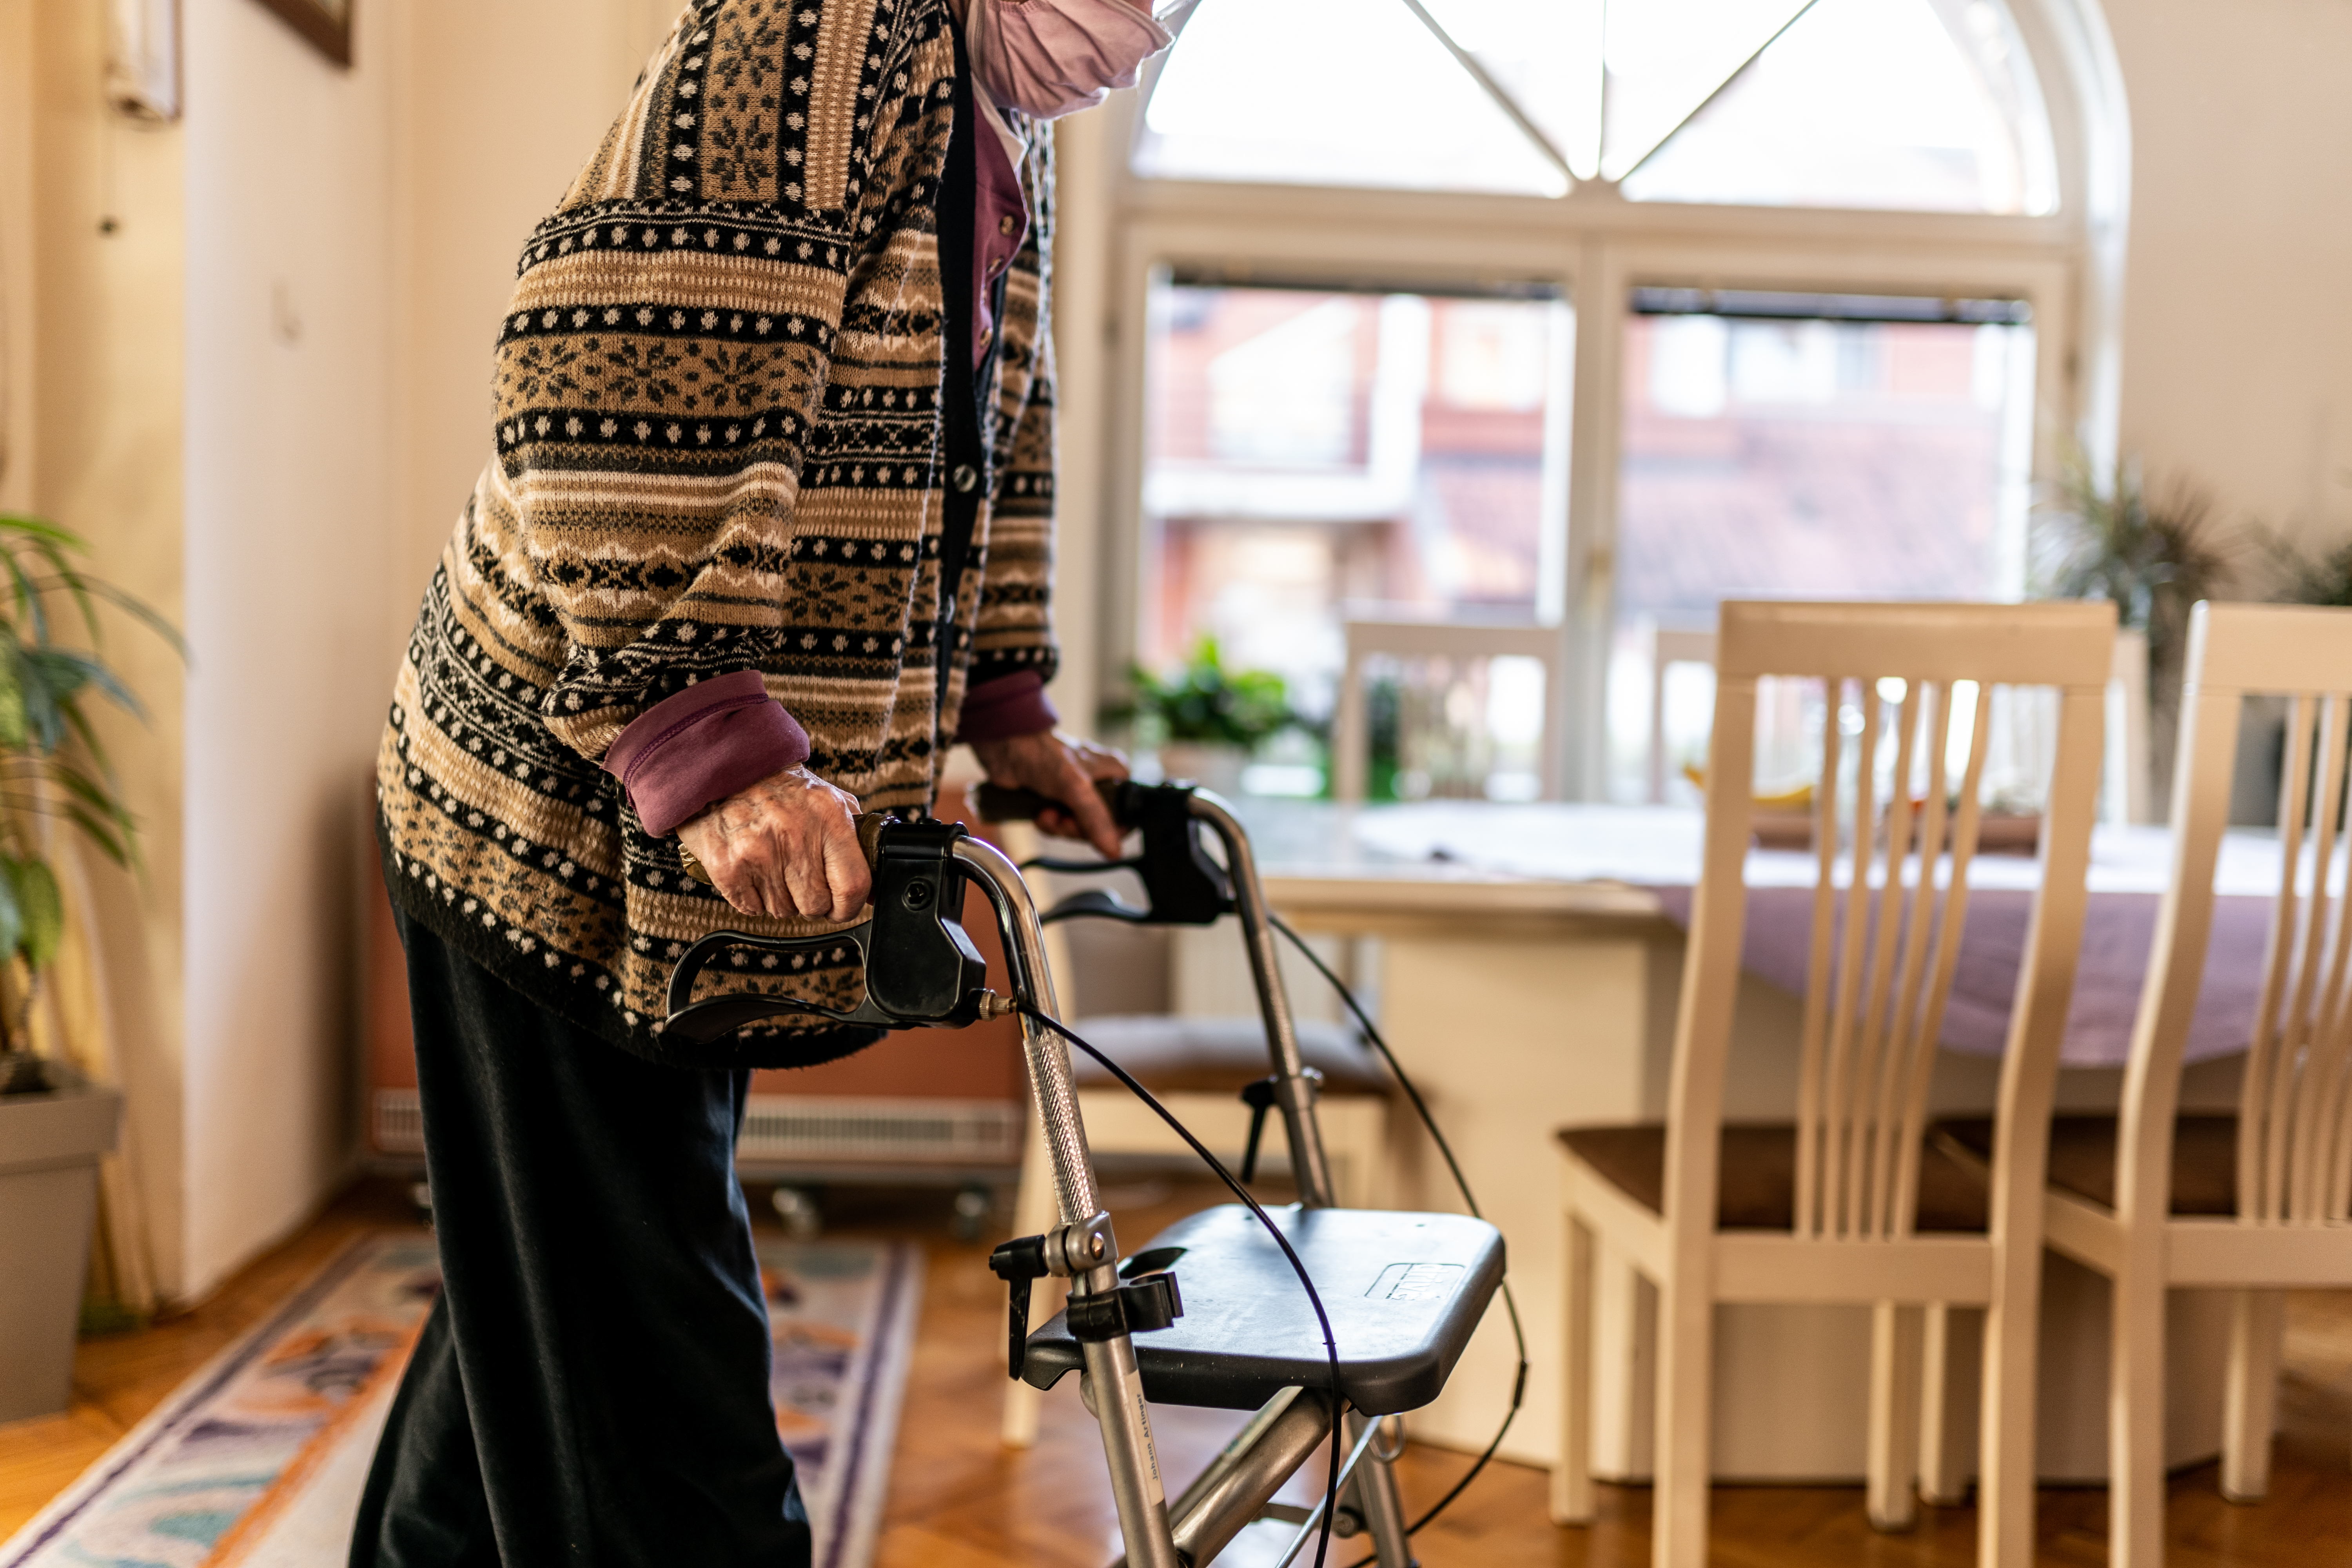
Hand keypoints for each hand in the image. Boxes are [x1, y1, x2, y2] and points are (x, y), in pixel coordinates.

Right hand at [676, 766, 871, 921]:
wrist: (729, 770)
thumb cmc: (782, 789)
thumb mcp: (829, 801)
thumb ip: (855, 838)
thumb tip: (873, 884)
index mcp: (828, 819)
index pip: (852, 886)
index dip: (848, 907)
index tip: (842, 907)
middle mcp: (794, 836)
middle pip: (815, 905)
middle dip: (812, 901)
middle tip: (800, 878)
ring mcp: (759, 853)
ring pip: (783, 910)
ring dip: (782, 898)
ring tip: (774, 867)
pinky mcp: (728, 867)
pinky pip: (752, 908)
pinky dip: (753, 898)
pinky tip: (753, 872)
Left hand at [969, 731, 1129, 857]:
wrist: (1005, 749)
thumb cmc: (1042, 754)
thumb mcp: (1075, 787)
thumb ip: (1096, 818)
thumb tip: (1113, 850)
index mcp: (1116, 775)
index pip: (1126, 816)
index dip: (1108, 830)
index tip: (1088, 829)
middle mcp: (1100, 785)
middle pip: (1100, 828)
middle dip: (1076, 828)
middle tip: (1062, 818)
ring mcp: (1078, 795)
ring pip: (1078, 830)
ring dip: (1059, 827)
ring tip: (1046, 812)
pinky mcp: (1058, 802)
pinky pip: (1060, 827)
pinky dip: (1048, 824)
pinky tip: (1040, 812)